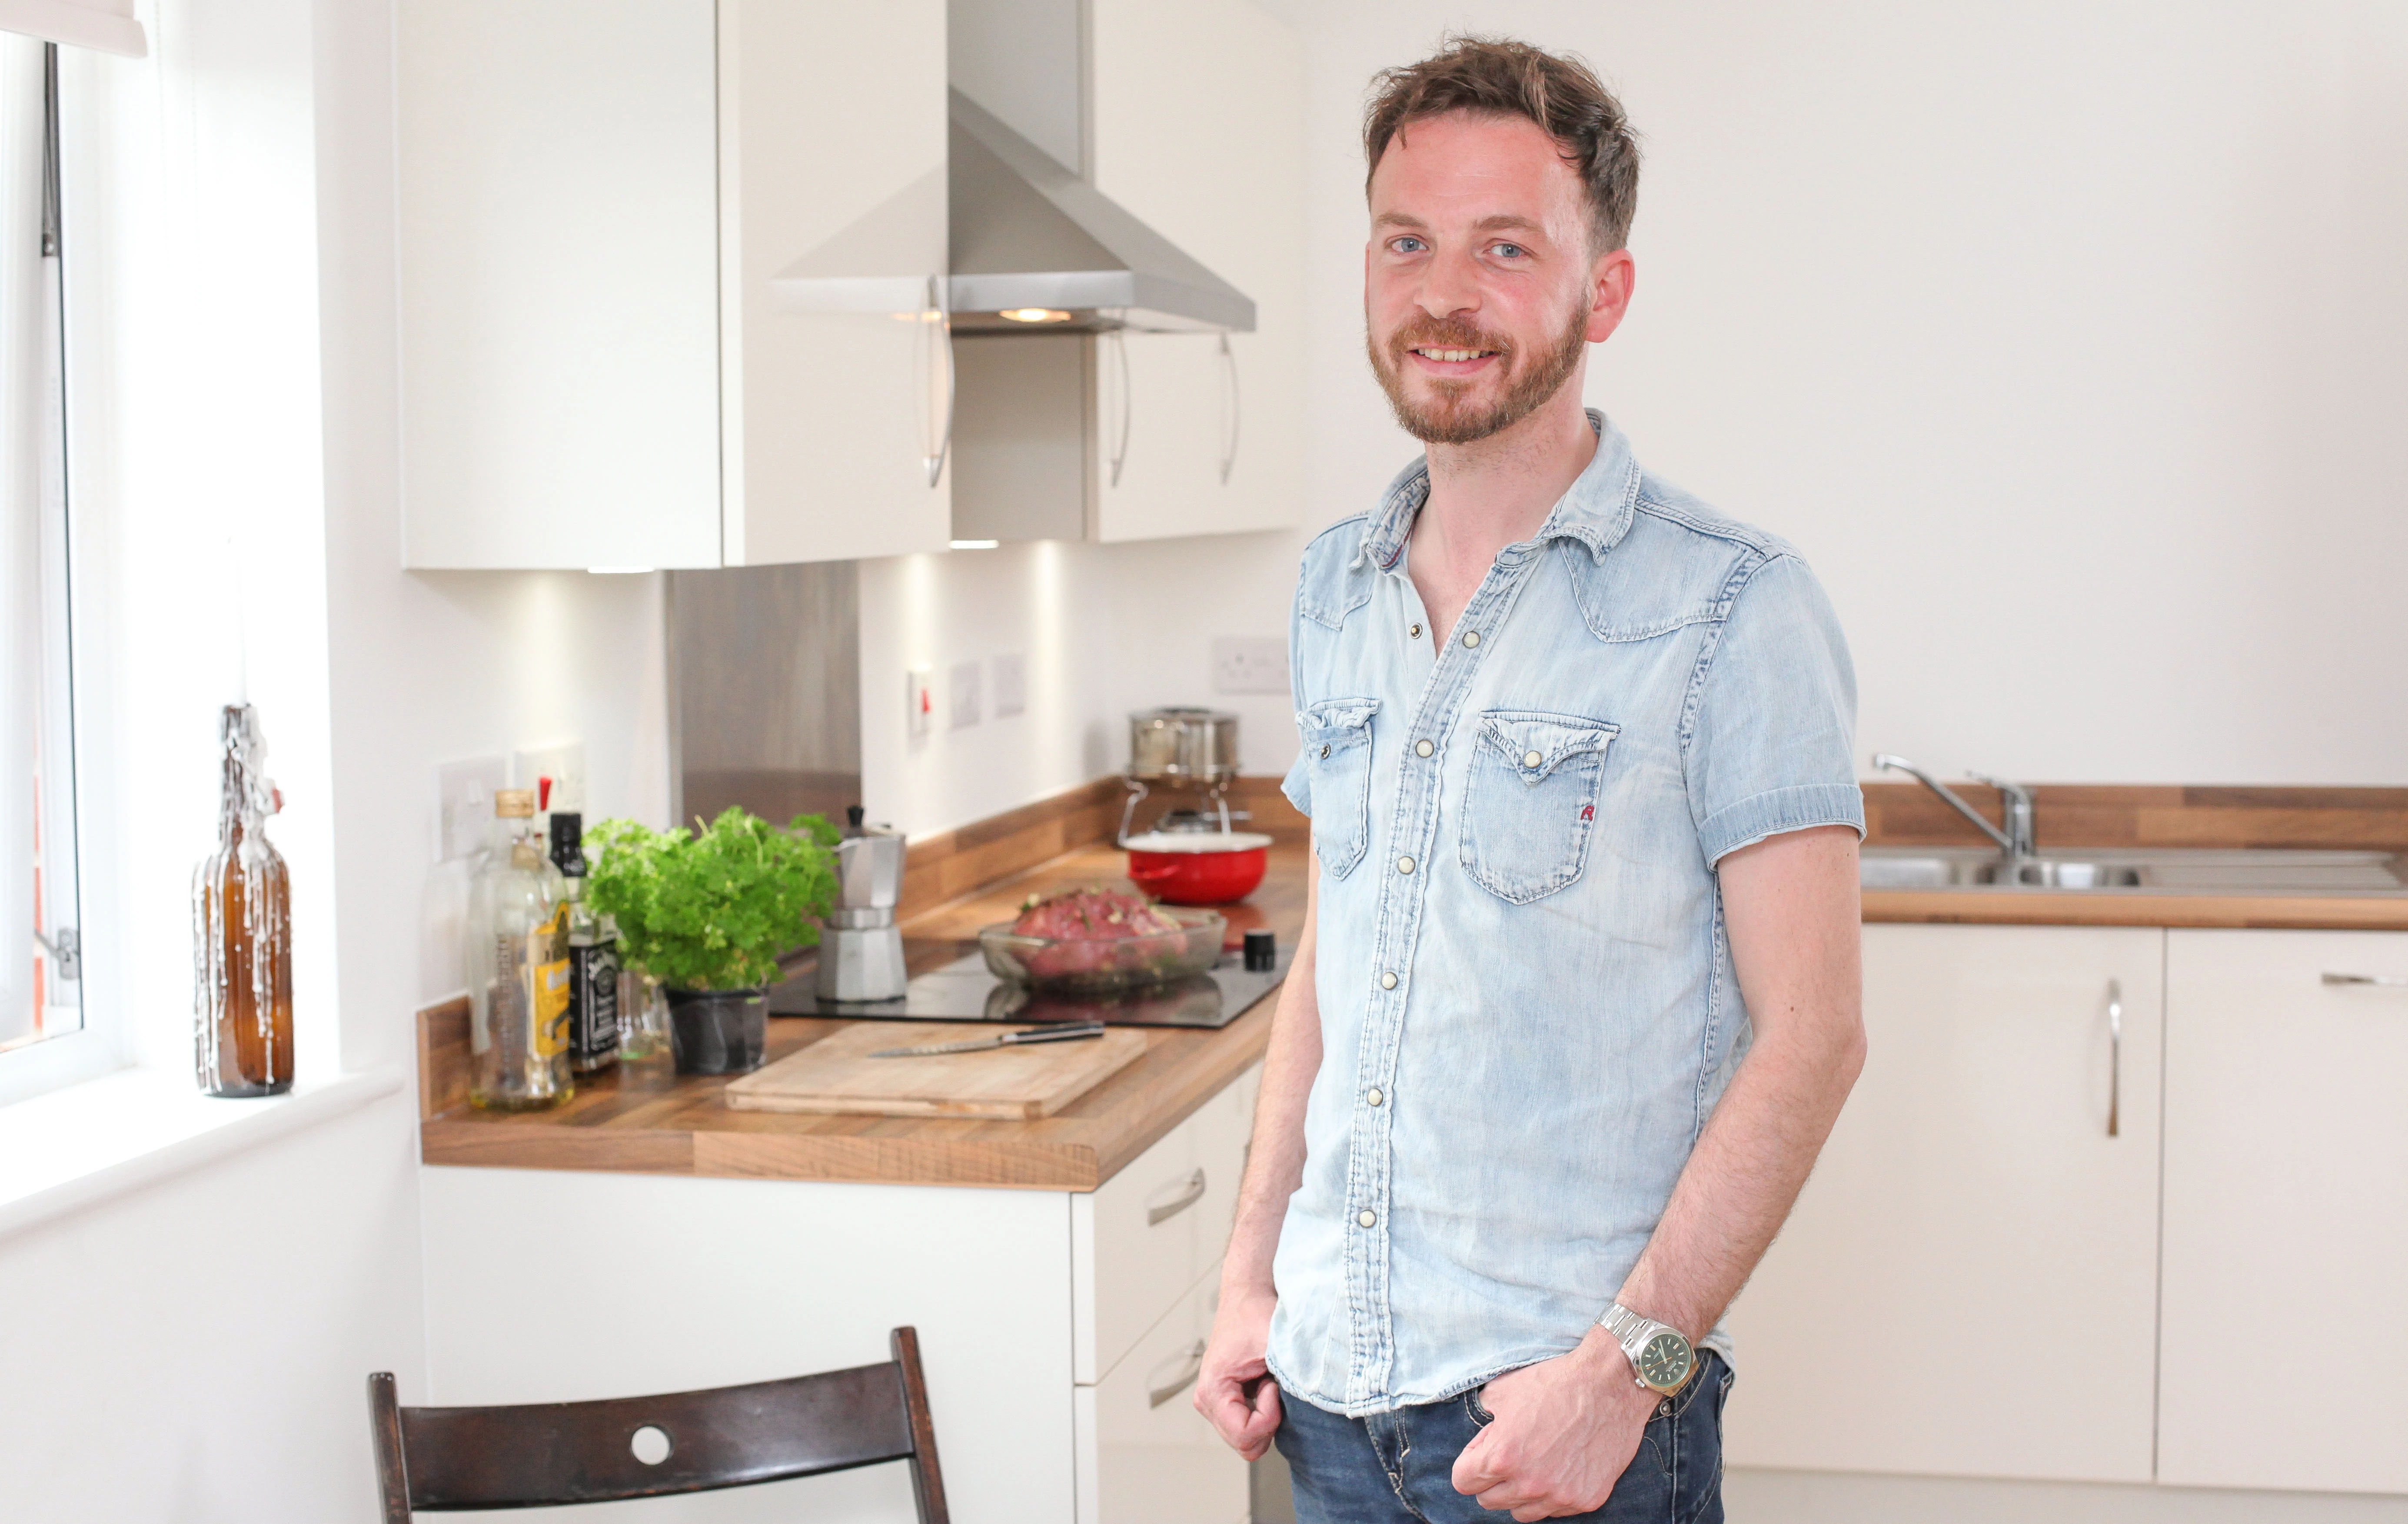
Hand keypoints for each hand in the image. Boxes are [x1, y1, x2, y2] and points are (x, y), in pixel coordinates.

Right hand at [1194, 1284, 1281, 1459]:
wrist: (1248, 1295)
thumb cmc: (1256, 1314)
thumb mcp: (1275, 1347)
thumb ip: (1289, 1379)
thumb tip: (1311, 1404)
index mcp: (1212, 1390)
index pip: (1246, 1436)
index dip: (1270, 1417)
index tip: (1273, 1385)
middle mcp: (1207, 1401)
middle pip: (1246, 1445)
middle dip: (1269, 1421)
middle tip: (1273, 1385)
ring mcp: (1214, 1404)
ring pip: (1248, 1440)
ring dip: (1267, 1417)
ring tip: (1269, 1382)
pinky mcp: (1225, 1403)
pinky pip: (1249, 1429)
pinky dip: (1265, 1414)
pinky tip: (1266, 1386)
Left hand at [1450, 1328, 1660, 1520]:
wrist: (1611, 1385)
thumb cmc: (1556, 1383)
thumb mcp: (1503, 1390)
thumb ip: (1485, 1420)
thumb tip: (1482, 1437)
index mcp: (1502, 1458)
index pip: (1463, 1482)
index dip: (1471, 1462)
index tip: (1485, 1448)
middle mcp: (1529, 1484)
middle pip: (1489, 1501)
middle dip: (1492, 1479)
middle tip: (1511, 1454)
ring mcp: (1559, 1496)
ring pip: (1522, 1512)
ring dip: (1521, 1492)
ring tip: (1536, 1462)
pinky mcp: (1586, 1500)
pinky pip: (1556, 1509)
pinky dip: (1553, 1493)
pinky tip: (1562, 1466)